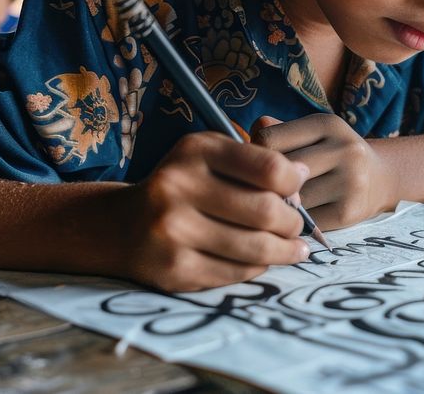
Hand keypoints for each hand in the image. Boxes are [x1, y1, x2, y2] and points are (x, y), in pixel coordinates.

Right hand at [121, 132, 309, 291]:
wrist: (120, 226)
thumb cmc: (181, 185)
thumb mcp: (209, 155)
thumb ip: (254, 160)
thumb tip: (303, 176)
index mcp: (195, 151)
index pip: (269, 167)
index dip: (293, 182)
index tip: (296, 190)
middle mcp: (178, 186)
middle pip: (266, 211)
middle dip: (293, 222)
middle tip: (297, 227)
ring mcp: (173, 231)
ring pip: (256, 248)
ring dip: (284, 251)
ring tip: (293, 249)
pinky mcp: (173, 269)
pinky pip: (236, 273)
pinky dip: (258, 267)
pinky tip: (262, 260)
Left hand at [251, 114, 398, 230]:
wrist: (380, 179)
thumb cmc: (330, 155)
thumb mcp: (311, 134)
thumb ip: (276, 132)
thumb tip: (242, 145)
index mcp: (327, 123)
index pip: (269, 138)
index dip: (254, 154)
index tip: (255, 165)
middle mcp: (344, 149)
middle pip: (280, 170)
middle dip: (263, 183)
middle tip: (256, 190)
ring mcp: (350, 181)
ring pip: (291, 199)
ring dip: (278, 205)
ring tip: (274, 205)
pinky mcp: (349, 212)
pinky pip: (304, 221)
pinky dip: (294, 223)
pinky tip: (293, 219)